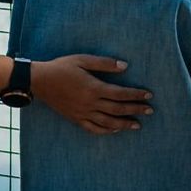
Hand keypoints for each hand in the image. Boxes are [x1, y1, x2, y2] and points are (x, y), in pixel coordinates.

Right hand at [34, 55, 152, 134]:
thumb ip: (104, 64)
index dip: (136, 95)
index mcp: (94, 88)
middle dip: (136, 110)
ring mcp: (83, 113)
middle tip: (150, 110)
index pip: (121, 94)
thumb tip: (125, 66)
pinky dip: (106, 131)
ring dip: (124, 124)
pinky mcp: (75, 119)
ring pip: (108, 123)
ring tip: (137, 125)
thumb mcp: (83, 60)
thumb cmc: (62, 67)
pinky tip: (115, 130)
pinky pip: (93, 129)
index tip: (149, 95)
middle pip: (118, 109)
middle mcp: (90, 103)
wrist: (40, 81)